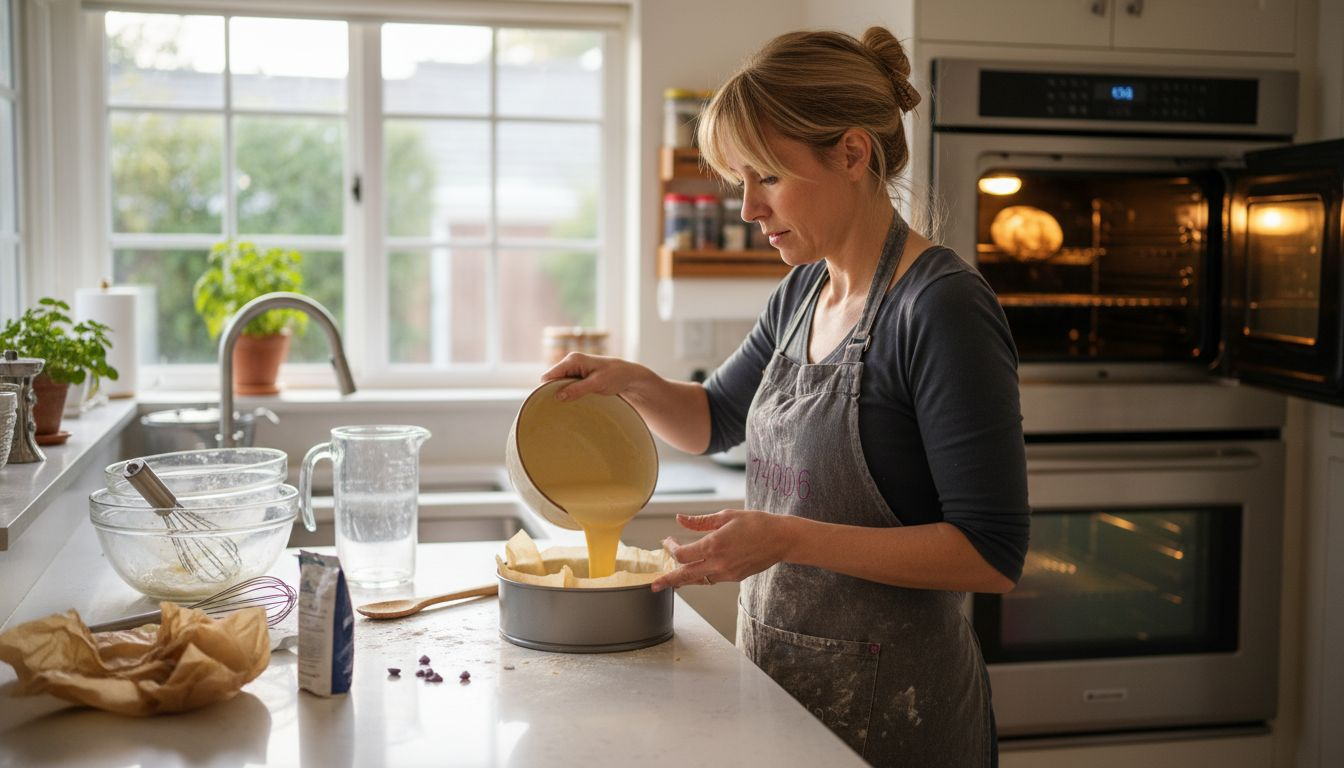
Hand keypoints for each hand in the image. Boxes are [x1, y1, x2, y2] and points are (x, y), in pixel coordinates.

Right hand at [540, 352, 649, 401]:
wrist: (629, 376)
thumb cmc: (615, 376)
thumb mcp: (597, 384)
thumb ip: (577, 389)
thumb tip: (558, 396)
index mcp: (573, 360)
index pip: (549, 376)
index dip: (544, 390)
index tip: (547, 405)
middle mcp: (570, 362)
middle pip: (551, 380)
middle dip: (551, 393)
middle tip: (555, 410)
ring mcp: (574, 369)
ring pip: (557, 384)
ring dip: (560, 394)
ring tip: (563, 408)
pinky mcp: (577, 376)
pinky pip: (565, 385)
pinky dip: (566, 394)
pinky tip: (570, 403)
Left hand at [650, 510, 790, 591]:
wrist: (781, 539)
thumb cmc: (756, 523)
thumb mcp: (726, 516)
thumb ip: (700, 522)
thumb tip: (679, 519)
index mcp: (714, 545)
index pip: (683, 554)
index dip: (671, 549)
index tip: (668, 541)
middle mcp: (719, 563)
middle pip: (685, 575)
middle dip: (667, 580)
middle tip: (653, 585)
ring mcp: (727, 573)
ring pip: (698, 580)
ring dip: (683, 580)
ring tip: (669, 582)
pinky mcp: (734, 577)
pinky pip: (711, 579)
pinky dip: (700, 577)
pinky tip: (693, 573)